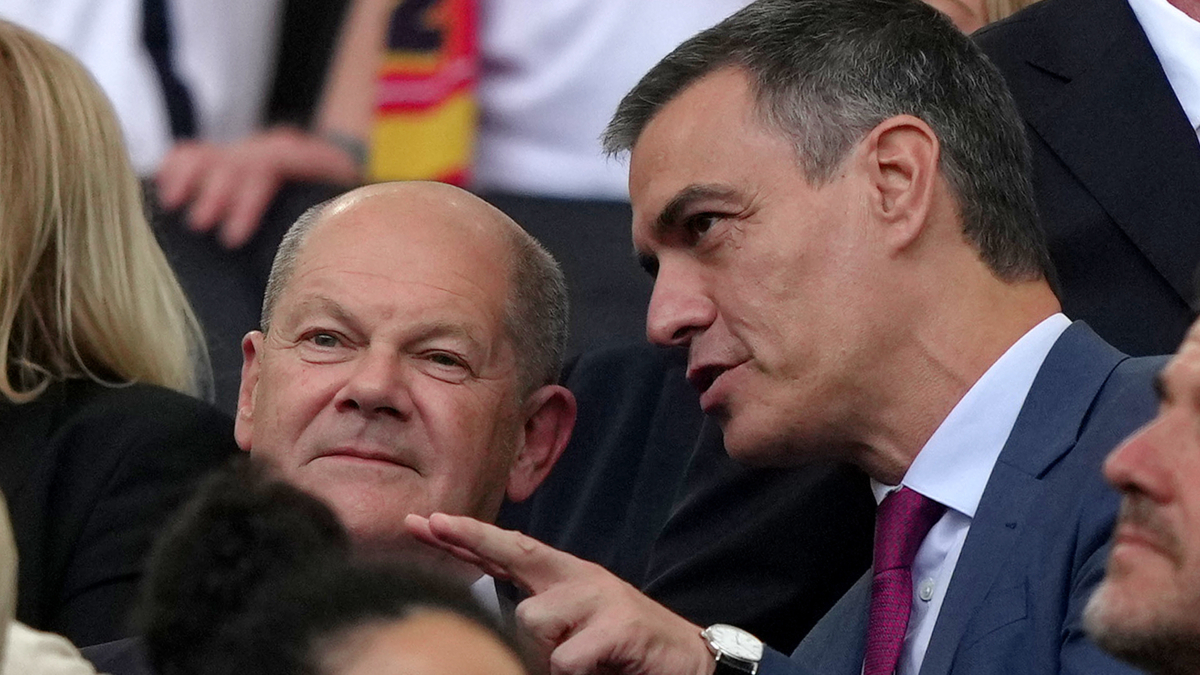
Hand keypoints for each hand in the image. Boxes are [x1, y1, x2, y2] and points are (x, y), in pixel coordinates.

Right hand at [155, 127, 361, 248]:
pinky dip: (175, 168)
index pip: (270, 169)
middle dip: (215, 194)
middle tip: (200, 226)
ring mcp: (247, 149)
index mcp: (305, 156)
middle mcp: (271, 147)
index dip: (248, 202)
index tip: (232, 238)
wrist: (337, 164)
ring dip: (188, 179)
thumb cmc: (339, 201)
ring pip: (210, 154)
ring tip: (172, 206)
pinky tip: (161, 190)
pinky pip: (193, 152)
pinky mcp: (227, 154)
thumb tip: (316, 262)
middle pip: (236, 162)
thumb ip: (328, 222)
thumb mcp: (343, 206)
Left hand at [406, 513, 715, 674]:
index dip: (466, 535)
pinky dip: (572, 671)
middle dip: (485, 566)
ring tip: (582, 662)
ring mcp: (599, 597)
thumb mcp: (574, 625)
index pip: (509, 549)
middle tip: (449, 543)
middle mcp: (579, 577)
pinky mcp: (617, 624)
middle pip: (516, 569)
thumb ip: (536, 615)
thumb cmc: (621, 647)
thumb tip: (486, 620)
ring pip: (534, 622)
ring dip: (548, 653)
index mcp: (566, 576)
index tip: (423, 520)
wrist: (687, 660)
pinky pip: (566, 657)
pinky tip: (598, 668)